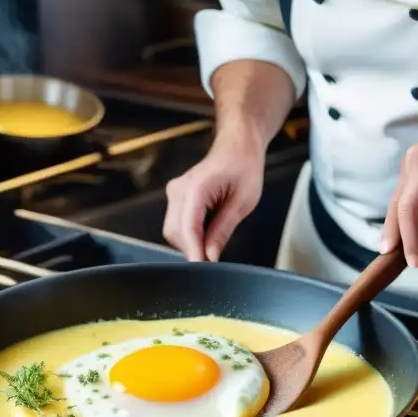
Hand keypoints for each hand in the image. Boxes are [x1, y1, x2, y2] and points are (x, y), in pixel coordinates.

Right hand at [163, 134, 265, 260]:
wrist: (237, 146)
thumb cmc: (244, 167)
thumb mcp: (243, 202)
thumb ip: (223, 230)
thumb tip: (210, 256)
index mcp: (197, 187)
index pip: (188, 228)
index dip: (194, 252)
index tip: (202, 270)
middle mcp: (179, 189)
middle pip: (175, 232)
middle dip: (192, 250)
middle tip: (213, 261)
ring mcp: (175, 192)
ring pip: (173, 230)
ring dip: (190, 243)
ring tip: (213, 243)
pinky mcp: (176, 196)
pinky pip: (177, 223)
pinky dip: (189, 234)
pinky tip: (207, 233)